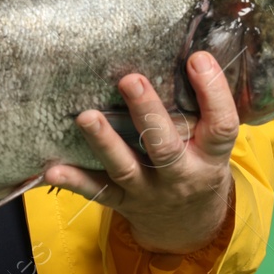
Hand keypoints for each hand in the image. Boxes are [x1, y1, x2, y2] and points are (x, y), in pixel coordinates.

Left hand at [44, 51, 237, 254]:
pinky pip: (97, 192)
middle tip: (130, 80)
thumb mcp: (211, 142)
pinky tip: (52, 168)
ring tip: (86, 116)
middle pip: (165, 147)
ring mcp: (150, 191)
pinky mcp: (123, 202)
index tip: (197, 59)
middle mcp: (182, 175)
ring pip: (126, 168)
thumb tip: (185, 47)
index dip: (213, 92)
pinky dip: (74, 181)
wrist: (190, 225)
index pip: (221, 125)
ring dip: (104, 142)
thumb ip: (201, 108)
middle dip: (147, 113)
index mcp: (210, 156)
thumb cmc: (198, 163)